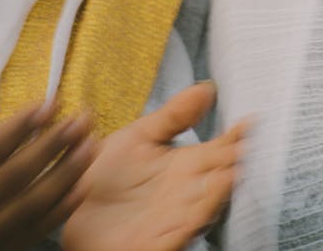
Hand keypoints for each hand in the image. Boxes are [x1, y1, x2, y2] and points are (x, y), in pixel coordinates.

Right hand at [0, 103, 93, 250]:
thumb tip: (31, 113)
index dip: (19, 126)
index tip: (51, 104)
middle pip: (14, 175)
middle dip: (51, 144)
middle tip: (81, 120)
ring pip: (30, 204)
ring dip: (65, 171)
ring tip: (91, 144)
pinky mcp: (6, 249)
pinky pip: (37, 232)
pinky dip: (62, 208)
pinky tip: (84, 184)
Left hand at [62, 82, 247, 250]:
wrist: (69, 206)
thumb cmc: (105, 174)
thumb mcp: (139, 136)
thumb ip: (174, 115)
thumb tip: (208, 87)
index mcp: (186, 165)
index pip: (221, 150)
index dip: (237, 137)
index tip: (252, 120)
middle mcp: (187, 192)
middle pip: (221, 177)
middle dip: (237, 164)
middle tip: (253, 146)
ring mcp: (175, 219)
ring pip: (207, 206)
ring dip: (221, 192)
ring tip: (234, 171)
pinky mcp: (158, 244)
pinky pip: (182, 233)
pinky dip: (196, 217)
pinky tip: (205, 202)